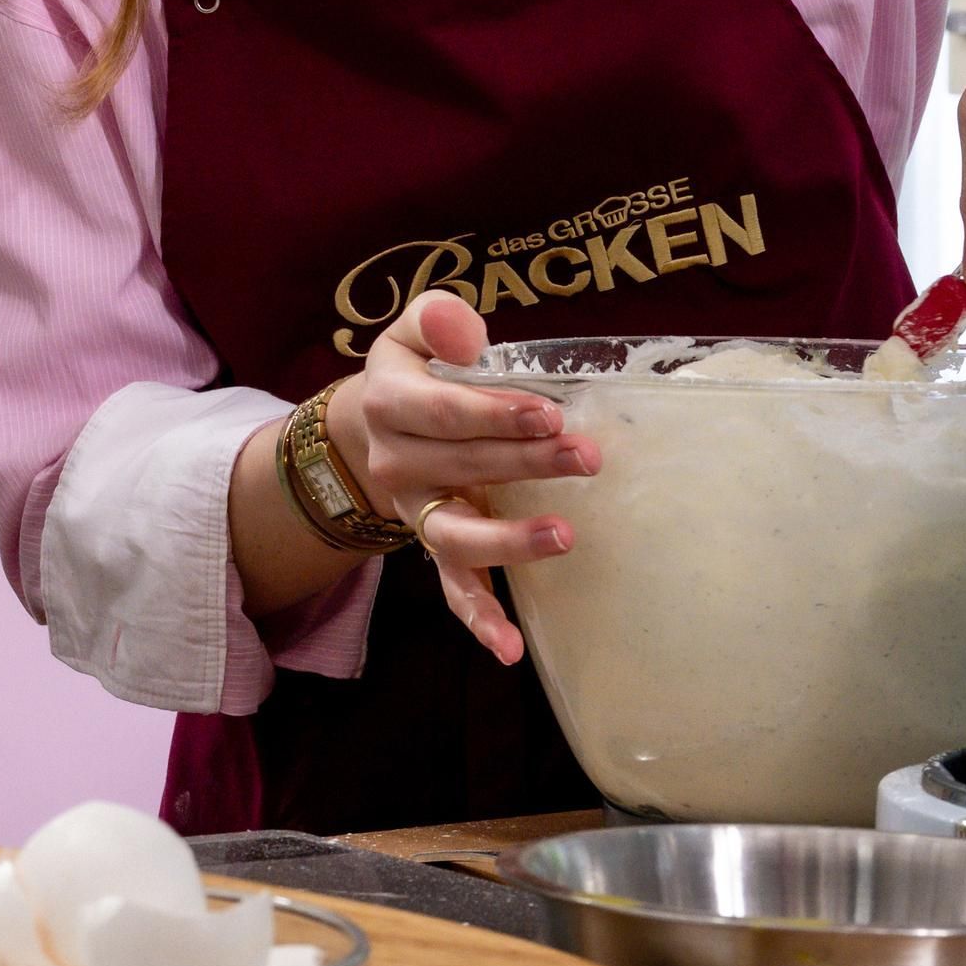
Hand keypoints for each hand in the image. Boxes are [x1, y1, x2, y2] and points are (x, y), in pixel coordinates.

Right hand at [326, 290, 597, 662]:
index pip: (442, 411)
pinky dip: (478, 619)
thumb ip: (437, 318)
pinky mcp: (435, 548)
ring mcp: (415, 512)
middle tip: (587, 458)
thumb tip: (466, 332)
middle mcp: (395, 462)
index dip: (493, 414)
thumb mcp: (416, 330)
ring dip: (508, 540)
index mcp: (390, 402)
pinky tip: (509, 648)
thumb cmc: (419, 370)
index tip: (549, 413)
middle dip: (526, 463)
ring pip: (452, 535)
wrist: (377, 425)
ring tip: (564, 535)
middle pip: (460, 467)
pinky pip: (452, 588)